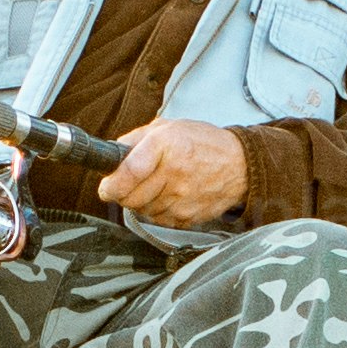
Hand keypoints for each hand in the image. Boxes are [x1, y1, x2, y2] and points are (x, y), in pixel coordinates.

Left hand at [96, 117, 251, 228]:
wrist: (240, 165)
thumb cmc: (203, 143)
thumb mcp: (168, 128)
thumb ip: (135, 140)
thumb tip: (112, 155)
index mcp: (165, 146)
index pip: (128, 173)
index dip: (111, 185)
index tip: (106, 187)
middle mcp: (173, 174)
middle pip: (131, 198)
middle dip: (123, 194)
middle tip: (129, 185)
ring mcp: (182, 199)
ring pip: (143, 211)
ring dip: (142, 202)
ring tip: (157, 186)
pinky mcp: (188, 217)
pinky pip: (159, 220)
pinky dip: (158, 211)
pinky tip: (170, 196)